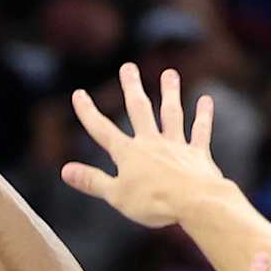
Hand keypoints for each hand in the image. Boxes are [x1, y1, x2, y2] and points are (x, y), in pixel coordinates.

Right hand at [64, 63, 226, 227]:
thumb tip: (65, 170)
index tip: (79, 94)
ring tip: (169, 74)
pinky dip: (203, 116)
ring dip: (170, 93)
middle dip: (132, 88)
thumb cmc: (154, 202)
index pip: (102, 130)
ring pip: (171, 114)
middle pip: (139, 111)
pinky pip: (200, 131)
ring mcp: (176, 146)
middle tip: (128, 67)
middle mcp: (151, 143)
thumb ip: (92, 181)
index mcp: (128, 154)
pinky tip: (205, 100)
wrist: (195, 202)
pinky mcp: (197, 155)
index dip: (88, 113)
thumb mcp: (116, 196)